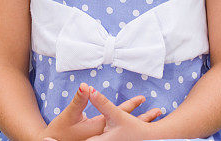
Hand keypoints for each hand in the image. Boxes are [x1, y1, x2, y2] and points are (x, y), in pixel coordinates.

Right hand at [40, 83, 159, 140]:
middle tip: (159, 111)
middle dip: (143, 117)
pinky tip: (130, 128)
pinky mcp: (97, 139)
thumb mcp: (70, 114)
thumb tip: (84, 86)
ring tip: (151, 117)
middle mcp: (104, 134)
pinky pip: (116, 133)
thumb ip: (79, 99)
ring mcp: (102, 138)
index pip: (119, 113)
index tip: (144, 99)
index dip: (131, 105)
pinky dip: (127, 129)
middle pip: (128, 123)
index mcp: (100, 126)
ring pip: (124, 130)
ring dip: (138, 123)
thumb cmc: (61, 131)